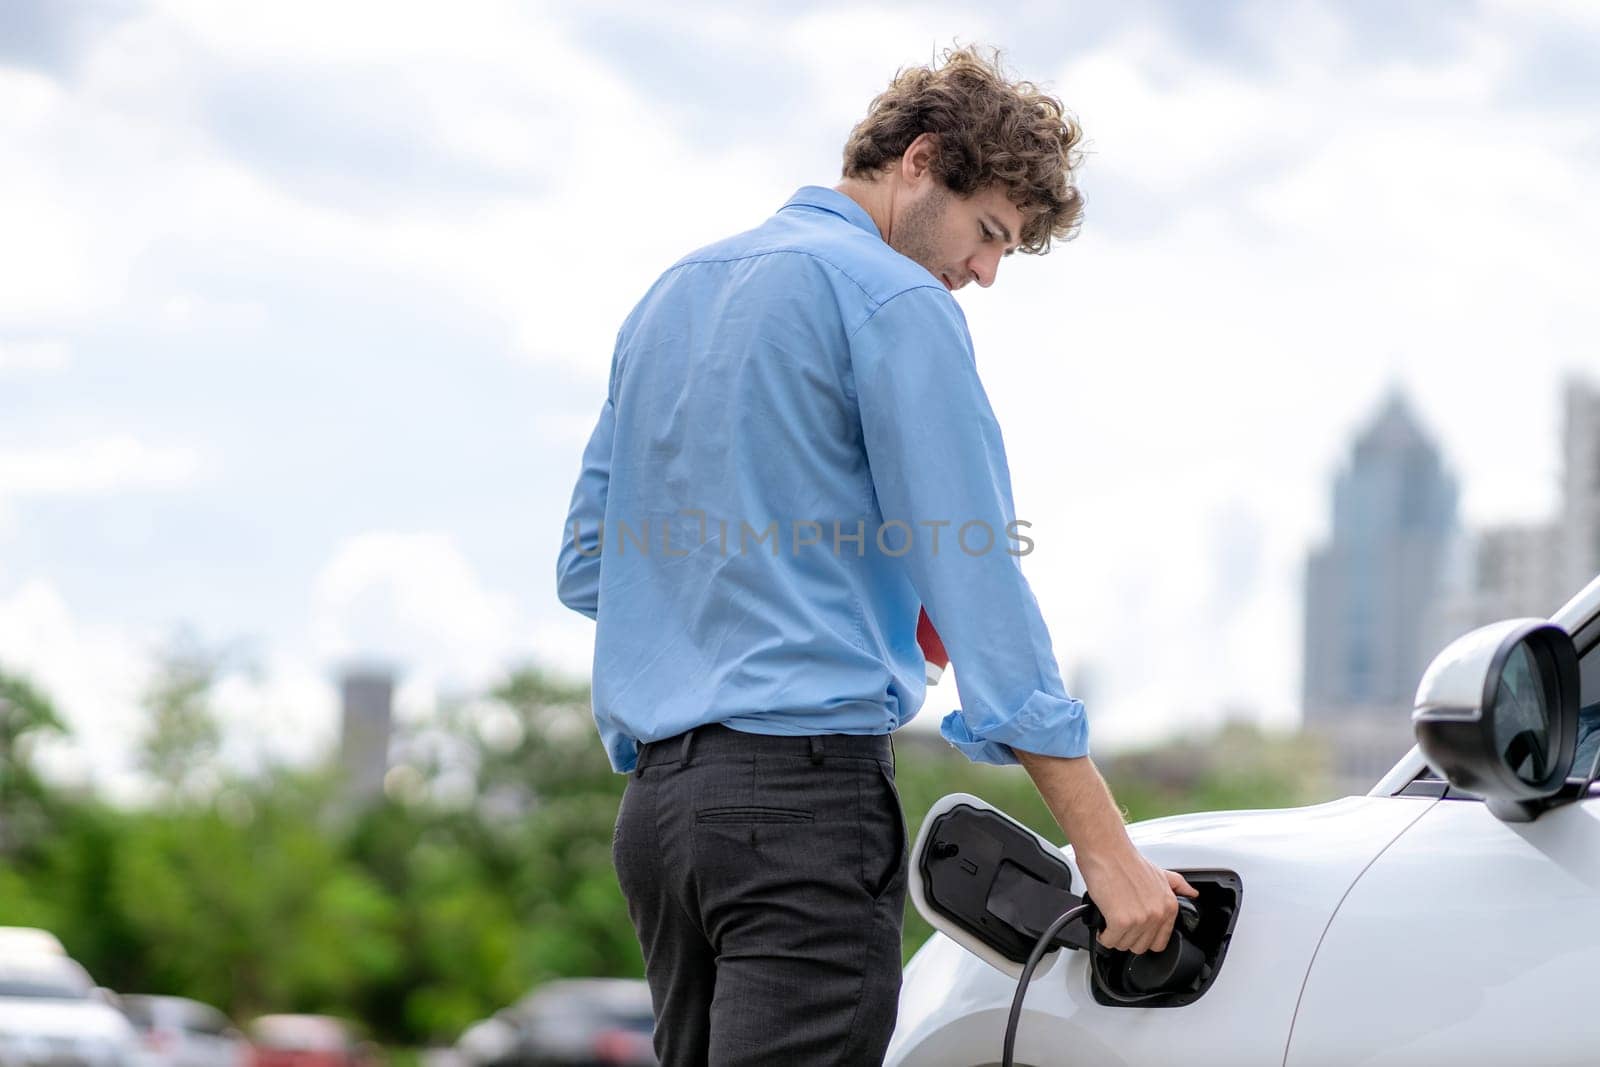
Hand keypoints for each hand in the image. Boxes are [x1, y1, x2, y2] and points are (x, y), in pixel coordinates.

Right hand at [1076, 844, 1197, 954]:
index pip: (1160, 942)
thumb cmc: (1127, 861)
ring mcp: (1140, 919)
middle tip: (1119, 920)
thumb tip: (1192, 893)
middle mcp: (1158, 914)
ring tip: (1110, 916)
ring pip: (1123, 945)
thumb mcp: (1161, 872)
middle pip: (1140, 947)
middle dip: (1127, 937)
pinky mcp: (1120, 921)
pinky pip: (1109, 940)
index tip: (1135, 928)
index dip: (1144, 937)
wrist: (1107, 851)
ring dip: (1113, 935)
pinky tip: (1103, 920)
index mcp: (1169, 906)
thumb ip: (1178, 885)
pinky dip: (1103, 934)